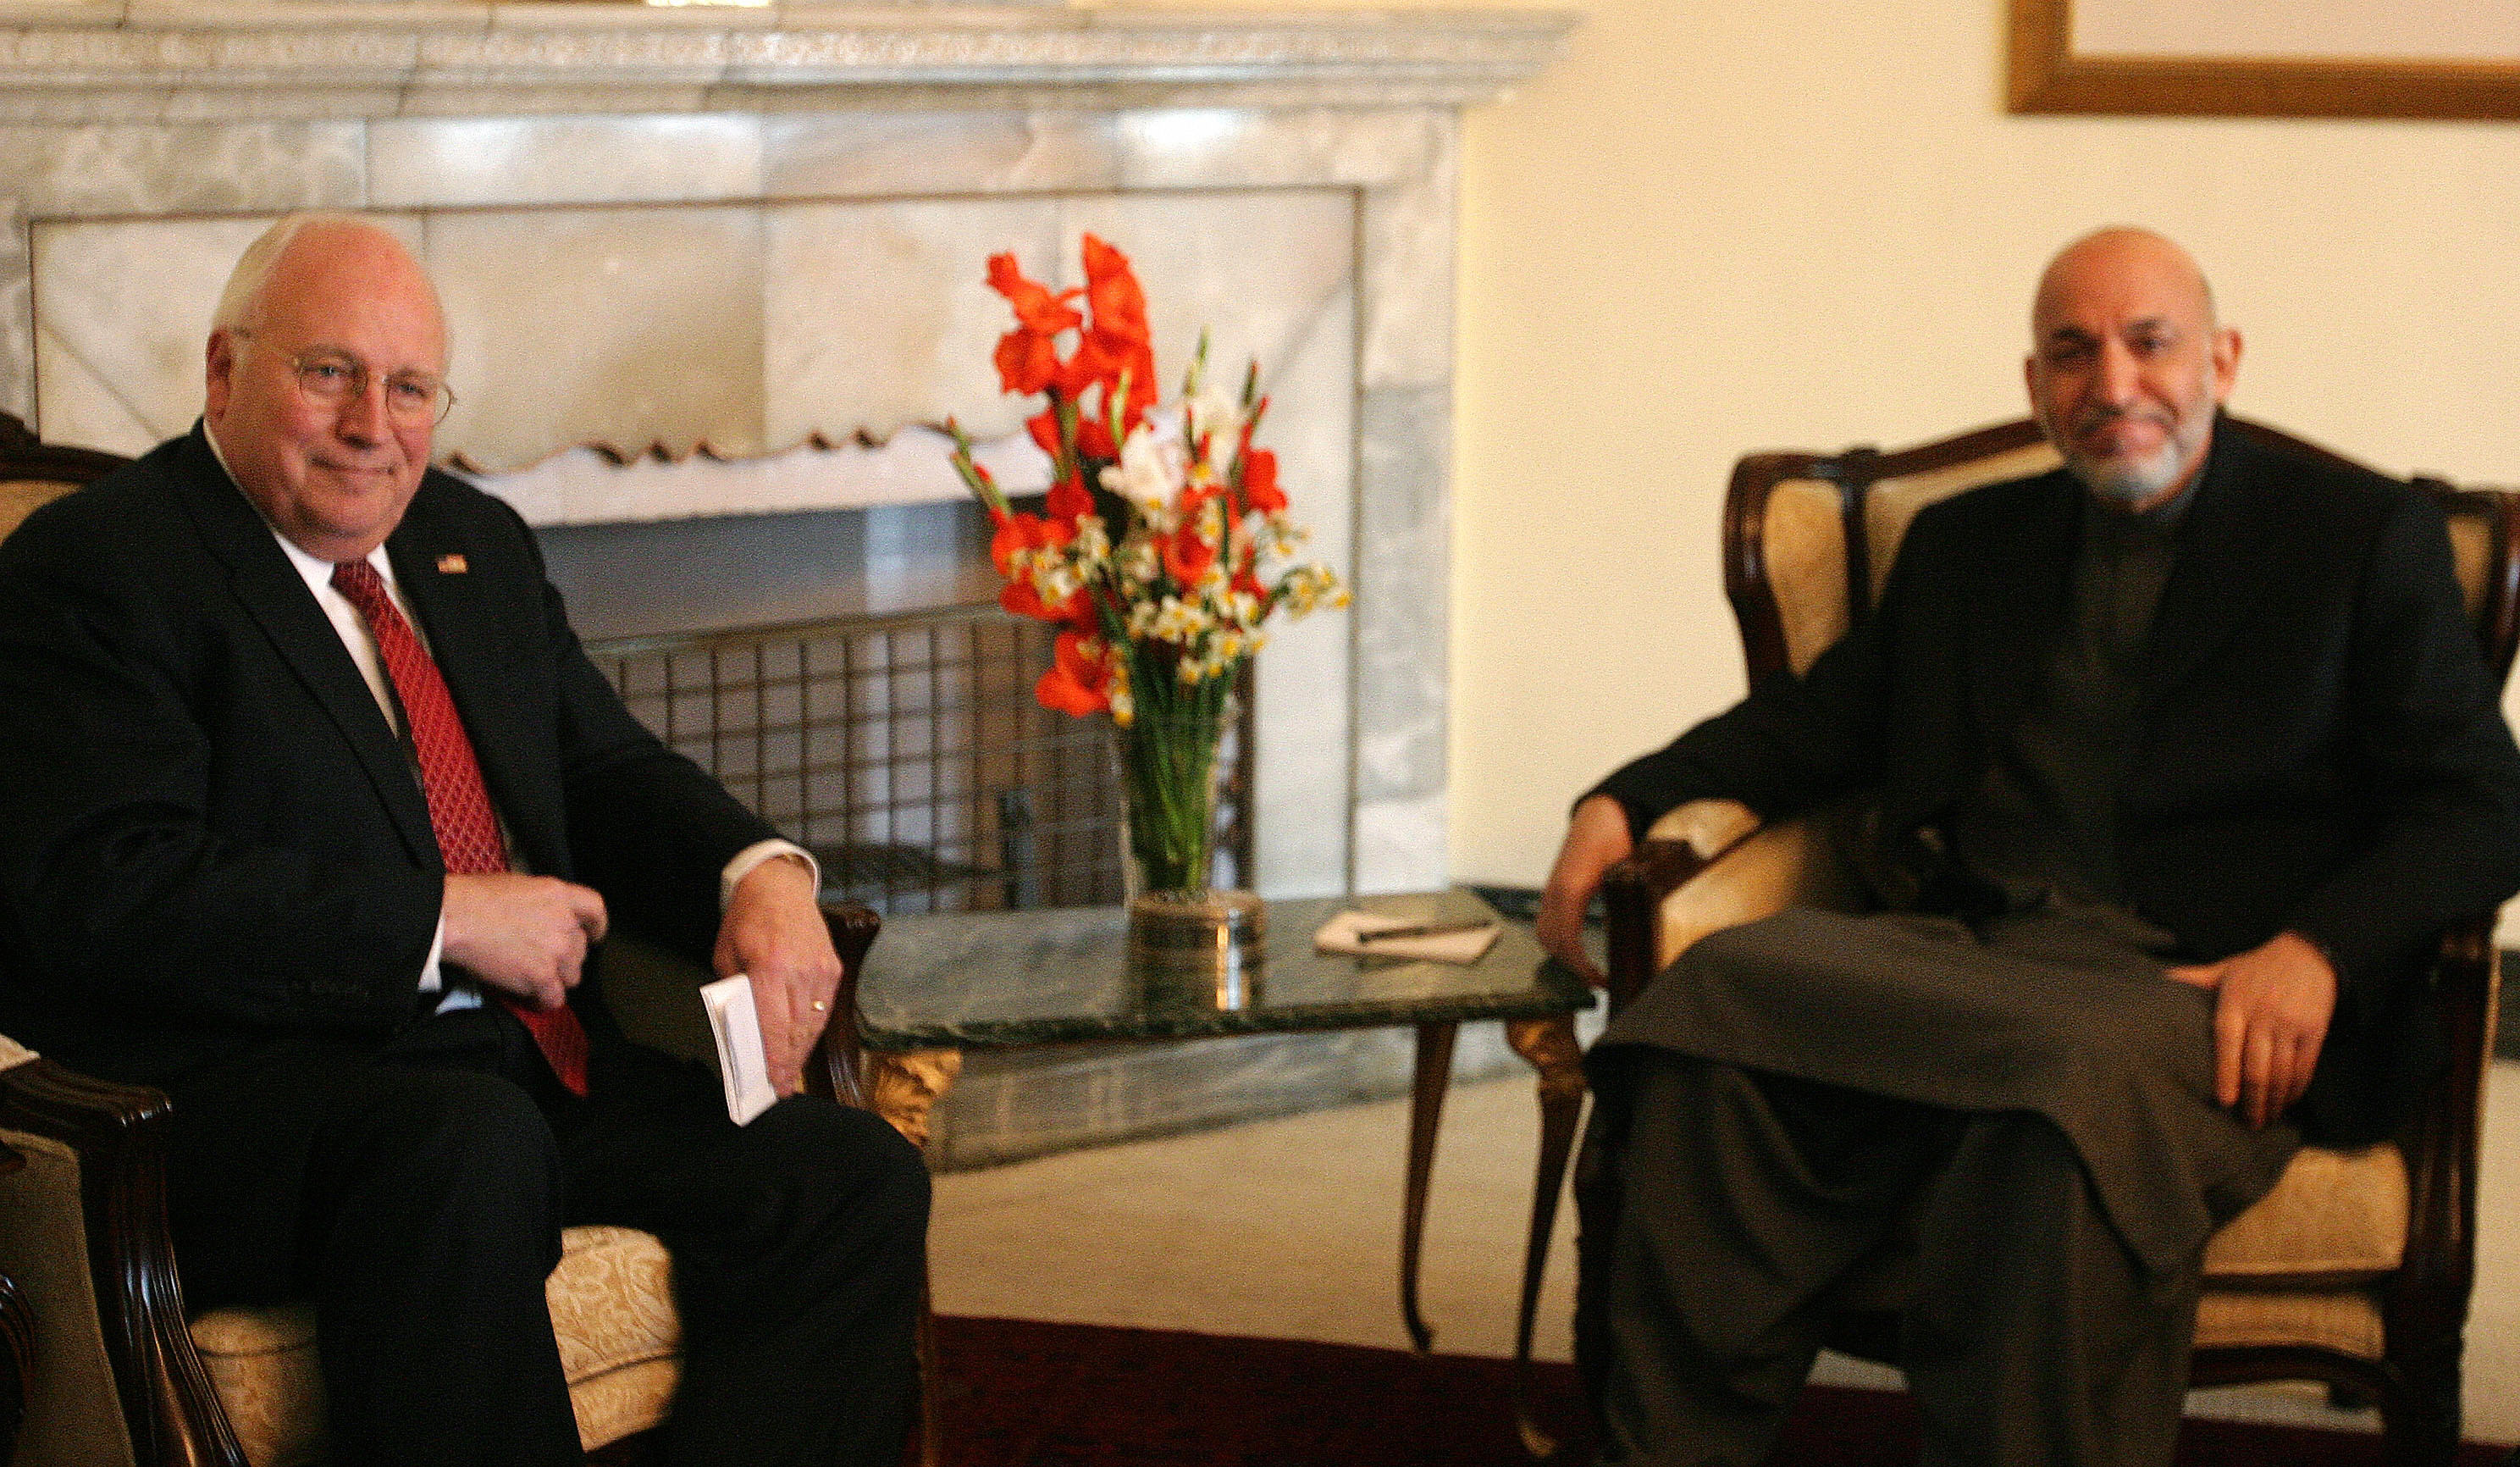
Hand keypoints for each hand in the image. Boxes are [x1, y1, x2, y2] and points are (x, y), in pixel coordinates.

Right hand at [441, 872, 607, 1010]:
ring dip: (556, 979)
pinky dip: (544, 1001)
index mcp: (559, 895)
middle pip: (581, 949)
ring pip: (572, 976)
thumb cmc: (473, 899)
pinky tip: (533, 998)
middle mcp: (564, 923)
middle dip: (565, 957)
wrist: (455, 918)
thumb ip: (542, 903)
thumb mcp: (519, 886)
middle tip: (544, 960)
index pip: (595, 910)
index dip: (596, 926)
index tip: (593, 934)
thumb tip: (542, 916)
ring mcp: (556, 951)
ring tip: (536, 979)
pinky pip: (554, 998)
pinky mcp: (541, 976)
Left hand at [715, 854, 841, 1096]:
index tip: (775, 1082)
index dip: (775, 1058)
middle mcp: (800, 971)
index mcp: (769, 967)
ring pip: (814, 1022)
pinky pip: (825, 1007)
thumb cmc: (746, 921)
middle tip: (782, 1087)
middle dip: (789, 1062)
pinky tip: (804, 1043)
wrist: (778, 886)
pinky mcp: (833, 967)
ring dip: (802, 1050)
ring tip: (792, 1072)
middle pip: (797, 1030)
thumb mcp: (726, 955)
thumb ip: (736, 992)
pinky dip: (814, 1028)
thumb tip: (744, 1029)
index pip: (774, 1025)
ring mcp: (821, 969)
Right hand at [1536, 794, 1633, 985]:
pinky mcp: (1553, 890)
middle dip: (1572, 966)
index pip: (1567, 938)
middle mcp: (1556, 891)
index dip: (1581, 965)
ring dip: (1563, 955)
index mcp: (1572, 888)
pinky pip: (1547, 922)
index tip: (1600, 979)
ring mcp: (1551, 890)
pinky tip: (1579, 949)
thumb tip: (1642, 928)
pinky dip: (1559, 941)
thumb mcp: (1628, 865)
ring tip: (1589, 970)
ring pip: (1545, 933)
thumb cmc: (1616, 834)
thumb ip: (1630, 895)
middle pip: (1551, 940)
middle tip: (1599, 981)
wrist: (1603, 812)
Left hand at [2165, 931, 2336, 1128]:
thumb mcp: (2224, 969)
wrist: (2308, 954)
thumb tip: (2159, 980)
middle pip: (2257, 1067)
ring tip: (2266, 1120)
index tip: (2224, 1102)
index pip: (2228, 1045)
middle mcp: (2263, 1015)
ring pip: (2282, 1073)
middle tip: (2247, 1124)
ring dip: (2275, 1101)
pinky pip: (2305, 1067)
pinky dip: (2296, 1089)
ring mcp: (2290, 1024)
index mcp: (2235, 1002)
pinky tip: (2288, 1102)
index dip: (2227, 1076)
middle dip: (2253, 1101)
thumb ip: (2194, 979)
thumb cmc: (2257, 966)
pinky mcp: (2315, 1031)